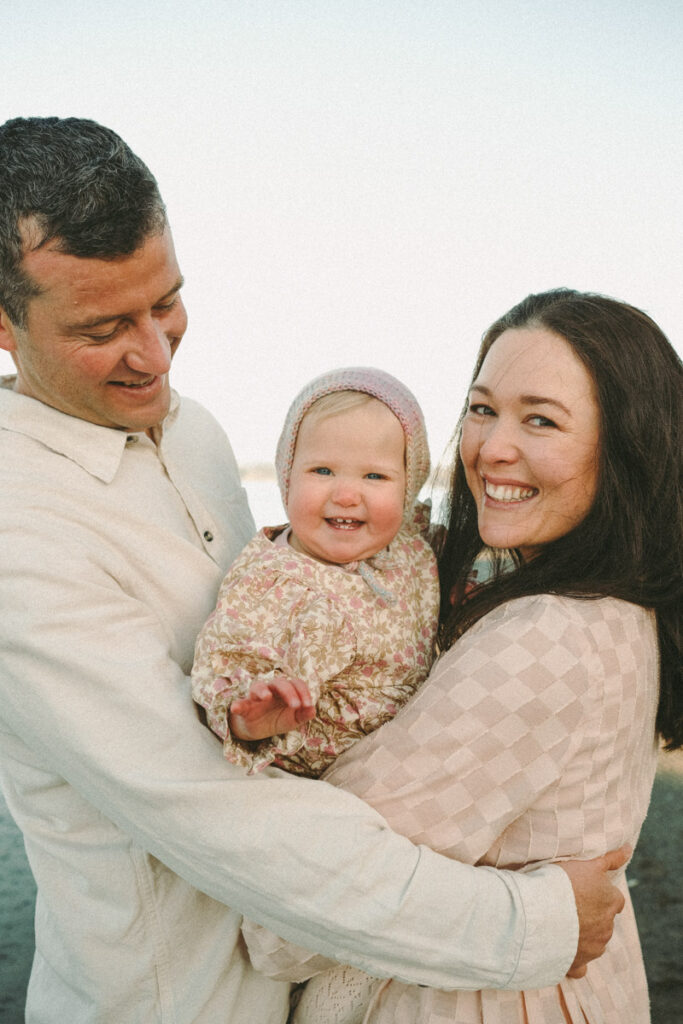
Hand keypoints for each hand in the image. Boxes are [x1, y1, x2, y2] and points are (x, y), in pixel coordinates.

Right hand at [229, 677, 314, 740]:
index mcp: (286, 691)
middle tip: (295, 706)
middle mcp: (271, 690)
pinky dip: (237, 705)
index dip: (303, 692)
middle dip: (289, 692)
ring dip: (262, 690)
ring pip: (258, 686)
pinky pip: (240, 703)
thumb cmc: (278, 719)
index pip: (296, 683)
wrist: (258, 730)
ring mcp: (256, 697)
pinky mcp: (244, 707)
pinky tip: (235, 708)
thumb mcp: (293, 720)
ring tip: (266, 696)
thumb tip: (313, 710)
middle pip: (280, 683)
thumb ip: (303, 715)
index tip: (308, 705)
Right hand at [559, 845, 630, 976]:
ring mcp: (593, 947)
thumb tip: (628, 849)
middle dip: (591, 916)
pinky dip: (574, 961)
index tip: (585, 891)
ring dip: (583, 935)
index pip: (615, 899)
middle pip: (604, 921)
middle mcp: (607, 927)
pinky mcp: (577, 963)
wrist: (540, 913)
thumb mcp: (588, 864)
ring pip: (594, 942)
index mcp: (612, 902)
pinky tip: (563, 953)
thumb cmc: (562, 884)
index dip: (600, 895)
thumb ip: (610, 859)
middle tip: (569, 905)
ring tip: (560, 924)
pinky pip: (580, 967)